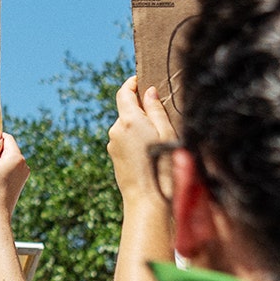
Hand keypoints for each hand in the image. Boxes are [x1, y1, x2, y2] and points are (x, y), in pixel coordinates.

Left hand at [107, 77, 173, 205]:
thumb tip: (148, 92)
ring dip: (140, 126)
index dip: (132, 83)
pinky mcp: (114, 156)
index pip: (124, 92)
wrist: (147, 200)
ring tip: (160, 139)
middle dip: (142, 109)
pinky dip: (136, 139)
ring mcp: (113, 144)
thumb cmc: (163, 167)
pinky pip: (125, 140)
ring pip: (126, 126)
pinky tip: (151, 152)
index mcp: (129, 120)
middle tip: (162, 115)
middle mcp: (116, 129)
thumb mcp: (167, 133)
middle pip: (127, 110)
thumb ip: (156, 109)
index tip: (141, 80)